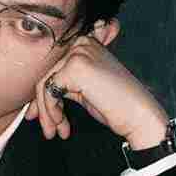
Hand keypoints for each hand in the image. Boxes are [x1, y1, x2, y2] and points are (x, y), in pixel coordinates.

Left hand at [25, 34, 167, 144]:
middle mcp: (81, 43)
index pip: (53, 67)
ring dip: (46, 112)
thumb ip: (64, 83)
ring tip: (53, 132)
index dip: (43, 94)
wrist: (138, 115)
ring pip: (44, 83)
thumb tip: (37, 96)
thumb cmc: (115, 105)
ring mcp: (78, 53)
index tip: (38, 115)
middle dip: (42, 106)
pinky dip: (52, 111)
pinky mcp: (75, 67)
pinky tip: (62, 125)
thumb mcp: (84, 88)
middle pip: (46, 74)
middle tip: (47, 129)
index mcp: (85, 44)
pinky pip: (49, 91)